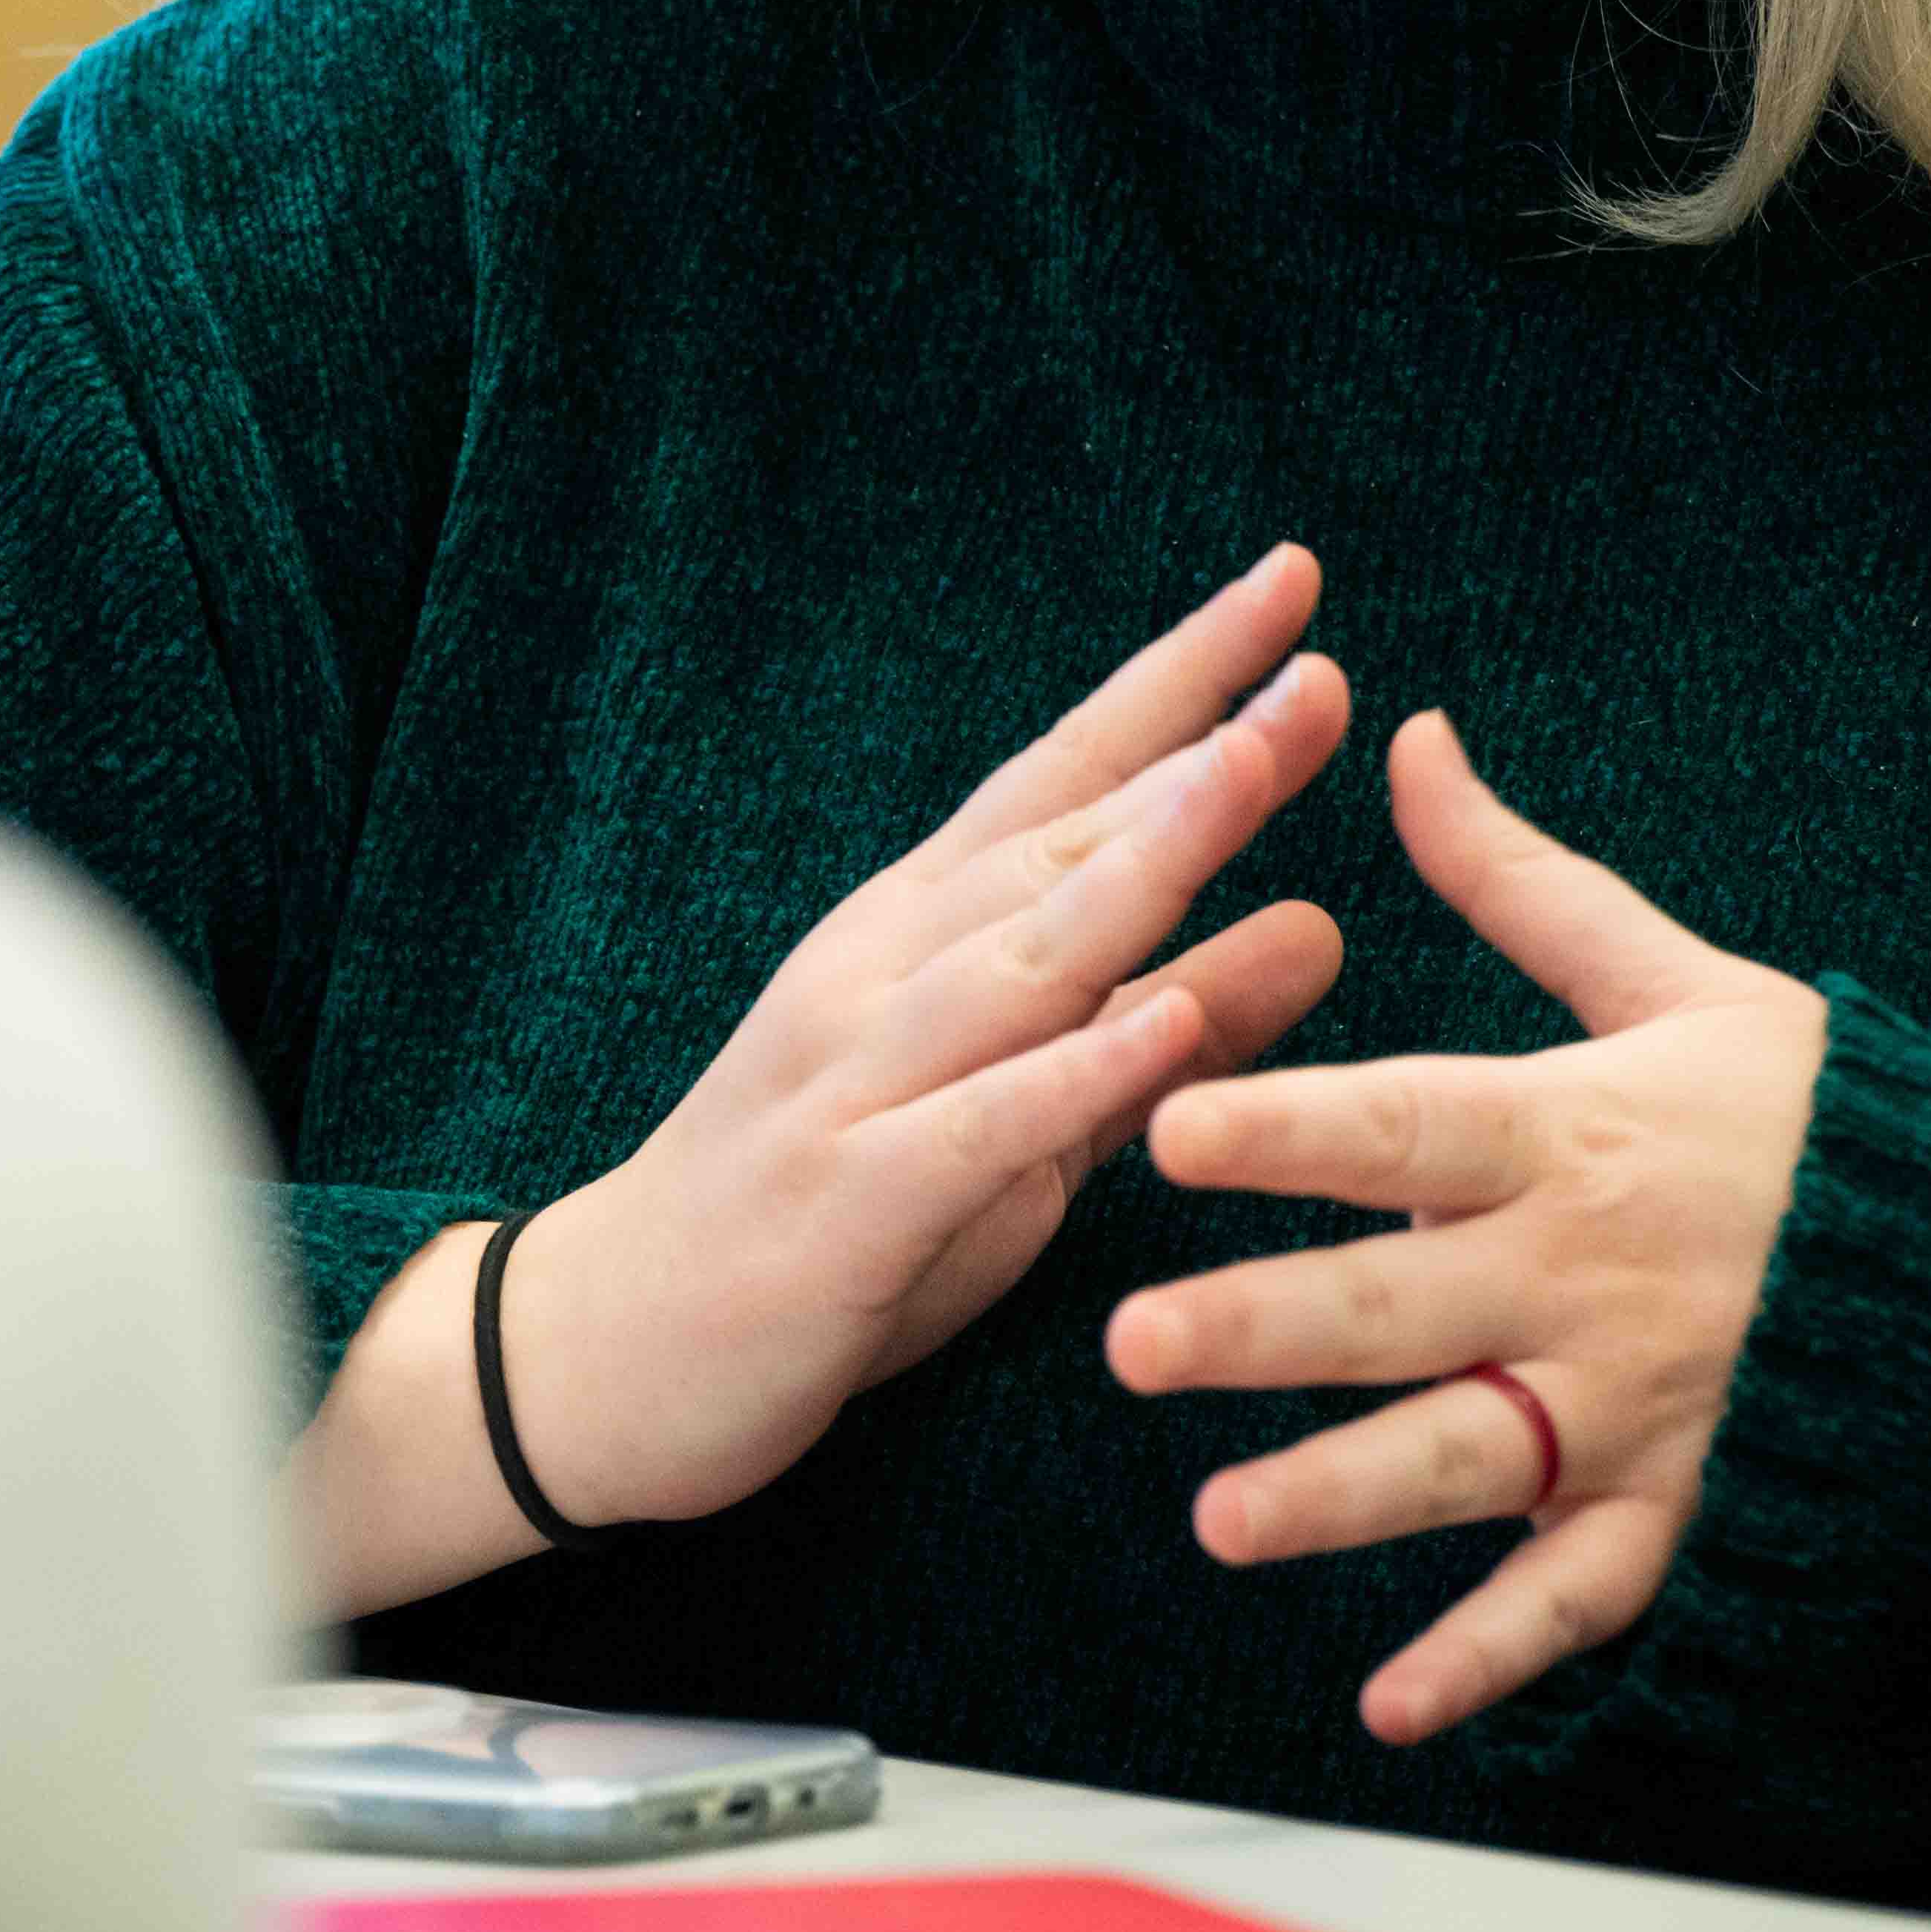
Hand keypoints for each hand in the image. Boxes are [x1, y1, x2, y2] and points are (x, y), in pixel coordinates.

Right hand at [504, 547, 1351, 1530]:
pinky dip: (1072, 1073)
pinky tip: (1167, 1024)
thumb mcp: (1028, 1118)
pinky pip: (976, 1128)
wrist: (604, 1348)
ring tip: (1249, 774)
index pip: (1069, 773)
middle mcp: (886, 970)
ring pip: (1019, 953)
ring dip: (1138, 862)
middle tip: (1322, 668)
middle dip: (1193, 747)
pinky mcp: (846, 1202)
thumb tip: (1326, 921)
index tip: (1292, 583)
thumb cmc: (835, 1218)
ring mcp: (856, 1076)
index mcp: (925, 931)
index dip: (1182, 679)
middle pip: (1058, 836)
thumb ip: (1166, 1024)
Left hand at [1103, 709, 1827, 1743]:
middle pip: (1397, 1305)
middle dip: (1260, 1328)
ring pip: (1462, 1462)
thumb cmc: (1811, 1111)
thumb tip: (1409, 738)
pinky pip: (1574, 1601)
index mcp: (1570, 1133)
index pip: (1405, 1127)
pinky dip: (1488, 1660)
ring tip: (1217, 1523)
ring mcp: (1631, 1409)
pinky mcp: (1678, 1512)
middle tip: (1128, 1343)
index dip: (1287, 1124)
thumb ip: (1518, 879)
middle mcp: (1584, 1279)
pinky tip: (1387, 1709)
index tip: (1168, 1124)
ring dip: (1337, 1498)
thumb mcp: (1675, 976)